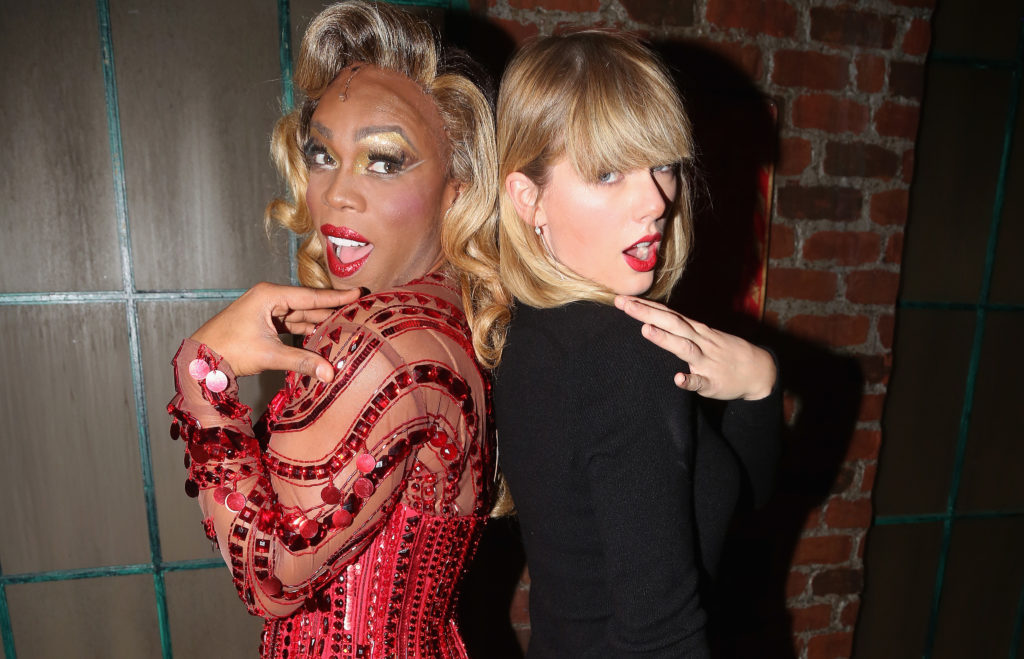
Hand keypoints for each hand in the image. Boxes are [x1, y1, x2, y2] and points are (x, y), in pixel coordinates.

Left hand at [190, 282, 360, 381]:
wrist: (200, 358)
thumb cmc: (229, 349)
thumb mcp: (269, 354)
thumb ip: (302, 361)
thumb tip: (330, 373)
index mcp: (270, 295)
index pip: (311, 296)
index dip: (336, 297)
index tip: (358, 293)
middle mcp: (270, 298)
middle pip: (308, 304)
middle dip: (331, 309)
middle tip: (358, 310)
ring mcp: (266, 310)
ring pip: (300, 315)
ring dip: (320, 322)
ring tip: (345, 325)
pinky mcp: (264, 323)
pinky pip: (291, 324)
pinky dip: (306, 330)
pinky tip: (322, 335)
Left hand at [614, 295, 775, 399]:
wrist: (758, 370)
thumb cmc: (723, 351)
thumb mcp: (703, 334)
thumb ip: (679, 327)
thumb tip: (651, 317)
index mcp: (694, 330)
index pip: (667, 313)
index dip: (645, 305)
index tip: (622, 298)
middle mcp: (699, 341)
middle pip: (671, 323)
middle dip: (646, 313)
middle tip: (623, 304)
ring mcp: (706, 361)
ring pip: (684, 347)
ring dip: (665, 339)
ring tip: (645, 330)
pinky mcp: (713, 382)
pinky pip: (701, 382)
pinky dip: (690, 380)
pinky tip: (678, 379)